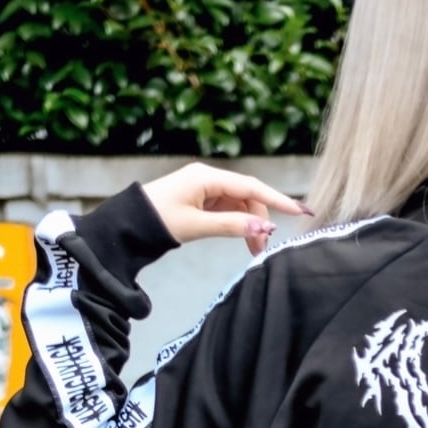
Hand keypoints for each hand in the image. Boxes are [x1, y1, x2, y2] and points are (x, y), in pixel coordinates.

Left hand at [142, 162, 310, 256]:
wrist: (126, 226)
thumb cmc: (157, 221)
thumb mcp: (196, 226)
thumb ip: (232, 225)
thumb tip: (265, 226)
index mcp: (207, 178)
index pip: (252, 188)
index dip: (278, 200)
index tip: (300, 212)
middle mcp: (208, 178)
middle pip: (248, 197)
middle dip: (259, 220)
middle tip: (261, 248)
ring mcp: (205, 188)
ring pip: (240, 205)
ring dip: (249, 225)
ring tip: (252, 249)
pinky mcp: (201, 199)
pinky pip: (228, 209)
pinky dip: (238, 224)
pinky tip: (242, 239)